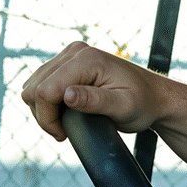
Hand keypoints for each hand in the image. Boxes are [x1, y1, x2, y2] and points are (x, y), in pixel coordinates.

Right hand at [20, 41, 164, 141]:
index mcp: (87, 60)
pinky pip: (40, 84)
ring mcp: (70, 56)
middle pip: (33, 88)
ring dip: (44, 109)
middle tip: (65, 131)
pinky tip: (64, 113)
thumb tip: (66, 95)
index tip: (62, 134)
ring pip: (33, 87)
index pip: (45, 91)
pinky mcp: (67, 64)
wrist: (153, 96)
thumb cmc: (143, 103)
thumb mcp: (123, 107)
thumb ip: (95, 101)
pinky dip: (46, 102)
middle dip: (44, 115)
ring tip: (66, 124)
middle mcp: (74, 52)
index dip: (47, 117)